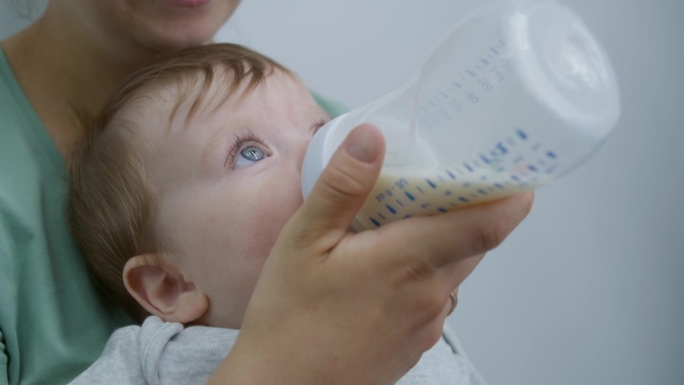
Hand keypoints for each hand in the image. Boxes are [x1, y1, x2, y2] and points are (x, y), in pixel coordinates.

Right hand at [210, 124, 532, 384]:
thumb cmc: (289, 318)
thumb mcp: (303, 241)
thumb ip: (343, 187)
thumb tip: (372, 136)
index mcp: (408, 261)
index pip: (486, 225)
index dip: (512, 195)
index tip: (519, 168)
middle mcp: (430, 295)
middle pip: (474, 242)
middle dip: (470, 209)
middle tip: (445, 179)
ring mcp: (426, 324)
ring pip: (453, 270)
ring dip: (444, 241)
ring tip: (405, 220)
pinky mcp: (415, 342)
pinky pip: (435, 297)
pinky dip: (425, 272)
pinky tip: (384, 268)